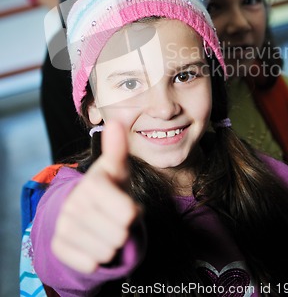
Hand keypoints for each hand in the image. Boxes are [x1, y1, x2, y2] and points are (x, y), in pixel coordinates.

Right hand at [51, 121, 139, 272]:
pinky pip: (90, 264)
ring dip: (111, 244)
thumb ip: (118, 149)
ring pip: (105, 252)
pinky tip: (93, 242)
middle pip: (118, 235)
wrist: (87, 210)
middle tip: (115, 219)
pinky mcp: (58, 245)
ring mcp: (63, 224)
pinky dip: (97, 258)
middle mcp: (73, 202)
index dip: (132, 214)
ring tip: (106, 229)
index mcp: (92, 183)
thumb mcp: (119, 169)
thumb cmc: (111, 188)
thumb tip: (115, 121)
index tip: (127, 206)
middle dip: (122, 231)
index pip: (126, 214)